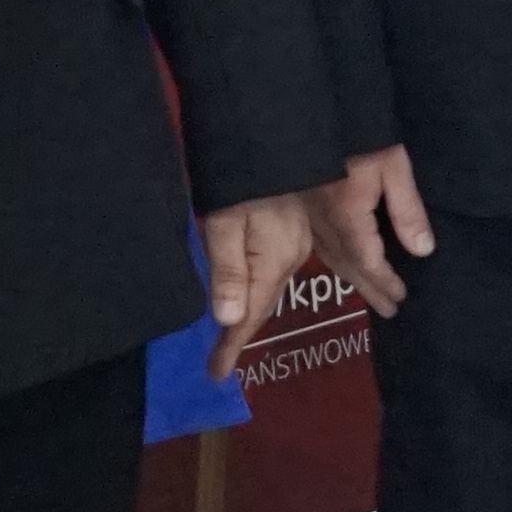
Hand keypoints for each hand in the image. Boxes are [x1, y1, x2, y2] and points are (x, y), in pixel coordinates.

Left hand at [198, 195, 310, 375]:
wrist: (271, 138)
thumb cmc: (240, 178)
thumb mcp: (223, 221)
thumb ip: (226, 269)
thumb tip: (227, 319)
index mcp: (274, 261)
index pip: (249, 314)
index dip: (231, 346)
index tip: (215, 374)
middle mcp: (291, 258)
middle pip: (263, 307)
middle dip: (240, 337)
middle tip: (218, 366)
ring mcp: (296, 246)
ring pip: (271, 292)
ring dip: (253, 319)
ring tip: (232, 344)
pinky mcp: (295, 234)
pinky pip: (276, 276)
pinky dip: (262, 296)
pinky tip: (255, 301)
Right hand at [314, 147, 436, 315]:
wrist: (306, 109)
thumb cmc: (359, 133)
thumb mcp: (392, 165)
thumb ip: (407, 209)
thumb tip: (423, 250)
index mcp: (349, 217)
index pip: (368, 262)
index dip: (385, 282)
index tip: (401, 298)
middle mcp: (325, 223)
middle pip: (349, 266)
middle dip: (371, 288)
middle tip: (390, 311)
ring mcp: (310, 214)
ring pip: (331, 257)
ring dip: (353, 279)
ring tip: (371, 296)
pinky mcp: (302, 204)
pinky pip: (319, 244)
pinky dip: (335, 261)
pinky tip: (341, 263)